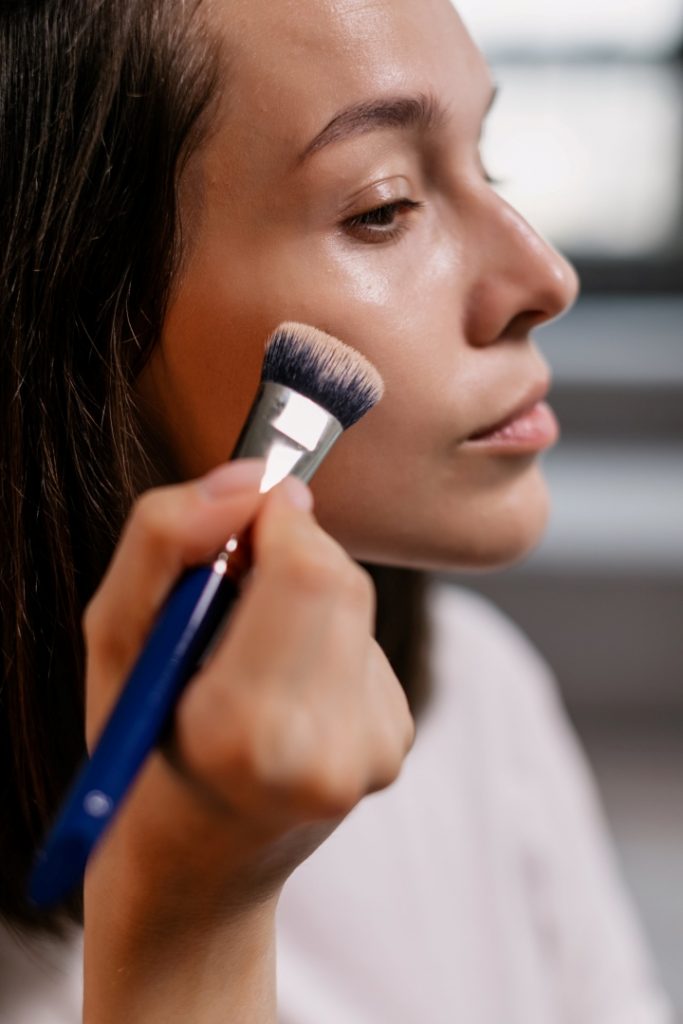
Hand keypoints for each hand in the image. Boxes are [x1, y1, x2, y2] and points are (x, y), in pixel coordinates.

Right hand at [81, 459, 413, 1020]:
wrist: (194, 877)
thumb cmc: (137, 757)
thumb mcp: (114, 646)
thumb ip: (169, 544)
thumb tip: (253, 479)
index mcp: (250, 735)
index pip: (309, 571)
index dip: (273, 520)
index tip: (230, 521)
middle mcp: (332, 752)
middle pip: (340, 578)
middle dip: (285, 556)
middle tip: (228, 588)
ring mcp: (375, 754)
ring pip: (354, 602)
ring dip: (300, 597)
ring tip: (246, 653)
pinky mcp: (396, 744)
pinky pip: (365, 643)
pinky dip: (321, 637)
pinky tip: (281, 684)